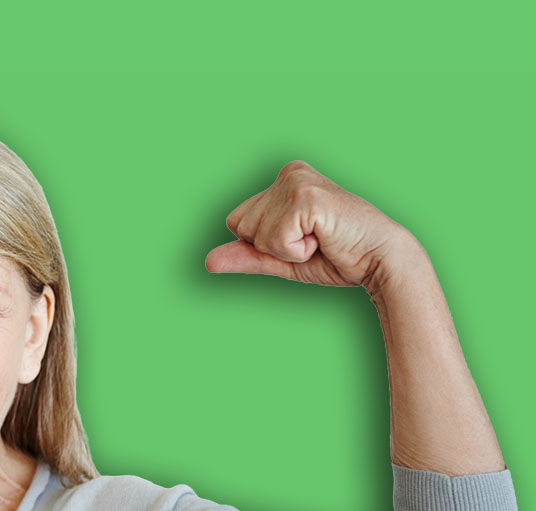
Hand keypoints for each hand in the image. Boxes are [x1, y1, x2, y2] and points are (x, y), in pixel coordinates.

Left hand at [205, 160, 410, 290]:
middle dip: (274, 247)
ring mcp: (297, 182)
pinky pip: (273, 240)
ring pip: (256, 235)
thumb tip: (207, 262)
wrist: (379, 262)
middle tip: (314, 241)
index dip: (266, 245)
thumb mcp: (281, 258)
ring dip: (286, 250)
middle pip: (241, 227)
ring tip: (321, 238)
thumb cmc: (337, 257)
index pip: (238, 222)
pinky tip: (324, 238)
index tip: (305, 240)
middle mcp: (289, 173)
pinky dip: (296, 252)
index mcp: (284, 179)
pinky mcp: (305, 198)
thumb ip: (246, 256)